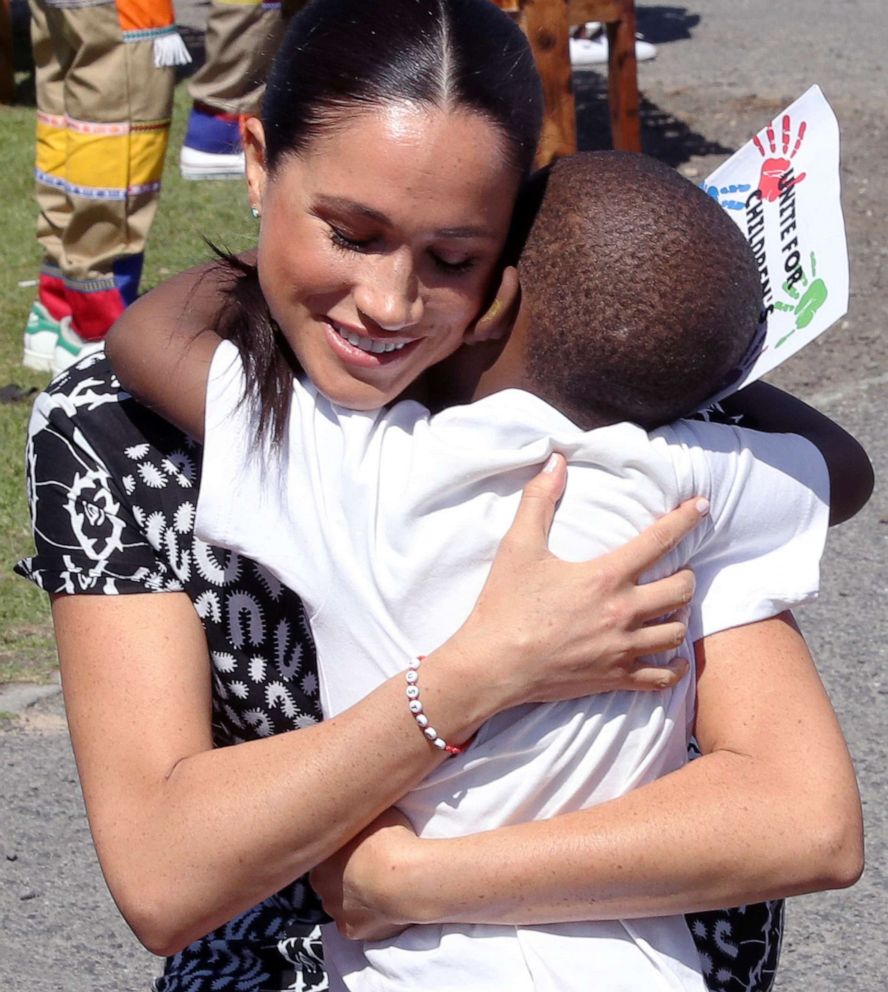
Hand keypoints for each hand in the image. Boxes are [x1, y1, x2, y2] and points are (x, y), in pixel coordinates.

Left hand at [310, 809, 417, 940]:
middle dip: (344, 875)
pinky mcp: (352, 931)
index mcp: (321, 858)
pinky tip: (384, 904)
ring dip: (355, 896)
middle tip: (369, 865)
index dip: (342, 850)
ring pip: (342, 903)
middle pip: (330, 880)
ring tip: (380, 886)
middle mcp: (321, 886)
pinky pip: (358, 922)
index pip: (325, 855)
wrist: (404, 879)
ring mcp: (336, 911)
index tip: (357, 846)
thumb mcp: (374, 813)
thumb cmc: (387, 840)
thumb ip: (362, 816)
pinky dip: (368, 915)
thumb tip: (361, 805)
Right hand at [447, 454, 705, 707]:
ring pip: (676, 631)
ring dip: (678, 616)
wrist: (493, 665)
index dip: (685, 519)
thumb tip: (555, 460)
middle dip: (685, 575)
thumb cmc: (505, 605)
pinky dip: (673, 666)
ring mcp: (623, 648)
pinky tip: (673, 658)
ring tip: (669, 609)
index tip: (702, 507)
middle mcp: (623, 612)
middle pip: (682, 589)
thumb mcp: (518, 546)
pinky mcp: (615, 678)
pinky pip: (662, 677)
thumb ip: (539, 500)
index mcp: (605, 576)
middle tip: (675, 571)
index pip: (659, 540)